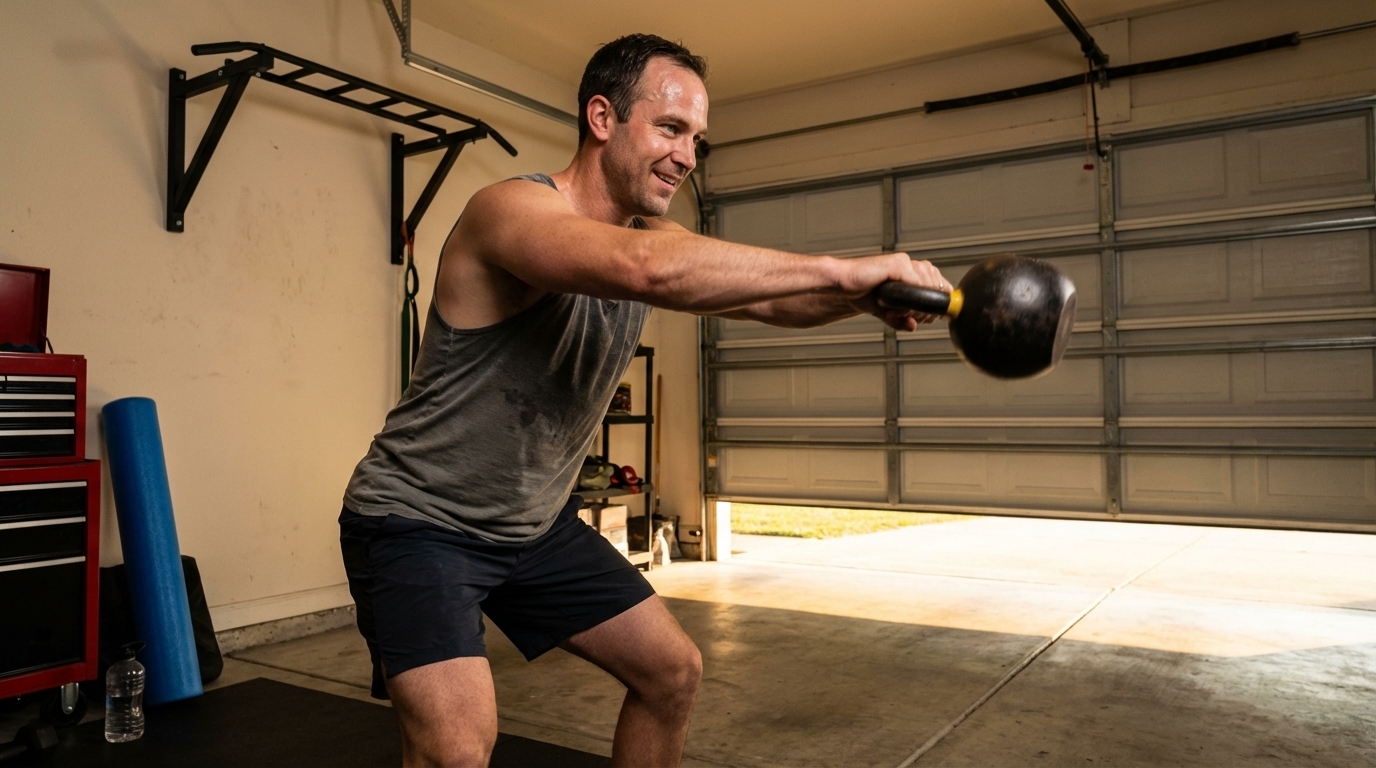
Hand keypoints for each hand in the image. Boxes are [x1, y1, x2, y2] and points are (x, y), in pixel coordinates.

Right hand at [837, 253, 951, 331]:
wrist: (842, 285)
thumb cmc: (860, 293)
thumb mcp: (885, 312)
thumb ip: (900, 319)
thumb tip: (913, 326)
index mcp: (910, 272)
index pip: (938, 283)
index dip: (938, 301)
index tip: (932, 316)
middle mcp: (909, 264)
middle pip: (938, 283)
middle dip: (932, 305)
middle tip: (920, 318)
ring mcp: (904, 263)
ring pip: (929, 282)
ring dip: (922, 302)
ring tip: (910, 313)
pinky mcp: (897, 264)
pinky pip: (916, 282)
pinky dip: (913, 297)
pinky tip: (903, 305)